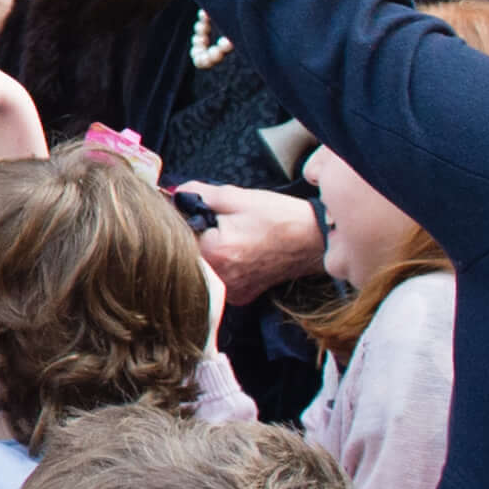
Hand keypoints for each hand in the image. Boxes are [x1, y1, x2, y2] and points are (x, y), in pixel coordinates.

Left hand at [181, 182, 330, 303]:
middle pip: (186, 257)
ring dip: (206, 252)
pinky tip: (237, 253)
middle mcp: (221, 278)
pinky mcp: (241, 296)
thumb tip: (173, 192)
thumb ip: (198, 193)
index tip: (186, 212)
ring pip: (202, 269)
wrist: (314, 239)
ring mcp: (231, 291)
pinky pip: (218, 280)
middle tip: (211, 224)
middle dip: (192, 237)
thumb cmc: (279, 217)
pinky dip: (221, 266)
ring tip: (229, 238)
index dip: (178, 221)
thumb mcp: (235, 196)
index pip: (176, 237)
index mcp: (215, 252)